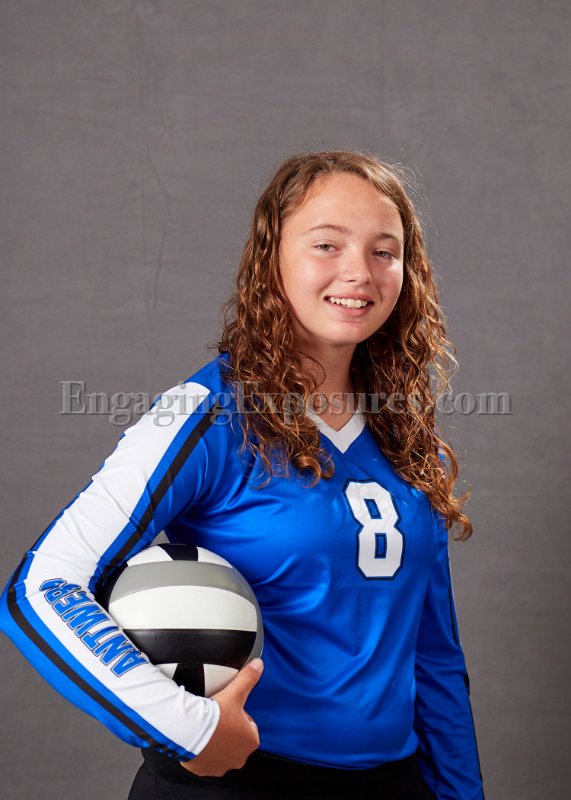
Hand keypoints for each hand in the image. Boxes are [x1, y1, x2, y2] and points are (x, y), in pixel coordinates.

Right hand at [179, 658, 263, 776]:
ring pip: (221, 751)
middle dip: (228, 729)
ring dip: (216, 741)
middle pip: (236, 739)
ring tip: (207, 726)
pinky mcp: (204, 770)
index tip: (229, 709)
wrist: (189, 730)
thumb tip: (259, 665)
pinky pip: (206, 759)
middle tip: (217, 716)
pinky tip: (198, 737)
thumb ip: (248, 678)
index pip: (249, 725)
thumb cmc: (215, 716)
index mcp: (251, 741)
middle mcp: (239, 758)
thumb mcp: (235, 692)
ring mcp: (221, 766)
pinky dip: (203, 750)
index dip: (239, 715)